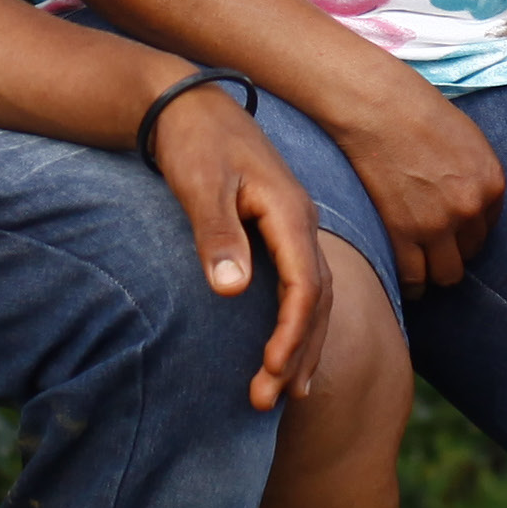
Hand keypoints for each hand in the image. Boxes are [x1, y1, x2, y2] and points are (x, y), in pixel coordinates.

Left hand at [150, 89, 331, 410]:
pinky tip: (287, 351)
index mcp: (290, 212)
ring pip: (315, 297)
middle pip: (317, 299)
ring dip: (302, 346)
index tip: (269, 370)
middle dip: (297, 353)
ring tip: (285, 394)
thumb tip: (233, 290)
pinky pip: (302, 286)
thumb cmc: (193, 145)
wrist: (189, 106)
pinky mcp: (279, 232)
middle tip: (268, 402)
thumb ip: (217, 235)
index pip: (306, 285)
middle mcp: (301, 223)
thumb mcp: (200, 185)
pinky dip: (300, 324)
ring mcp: (293, 227)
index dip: (292, 332)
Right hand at [332, 69, 506, 293]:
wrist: (378, 107)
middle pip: (471, 254)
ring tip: (420, 267)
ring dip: (435, 273)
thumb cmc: (418, 112)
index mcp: (492, 182)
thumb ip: (477, 176)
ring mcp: (437, 225)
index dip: (468, 231)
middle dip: (454, 252)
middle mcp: (470, 208)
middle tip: (434, 248)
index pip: (489, 229)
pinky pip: (414, 279)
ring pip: (447, 275)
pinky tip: (404, 278)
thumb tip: (473, 203)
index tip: (451, 231)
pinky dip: (411, 284)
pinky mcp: (403, 235)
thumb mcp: (468, 139)